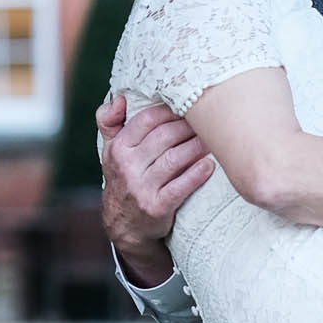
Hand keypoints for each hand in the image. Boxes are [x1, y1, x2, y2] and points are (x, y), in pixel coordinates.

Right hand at [98, 94, 214, 286]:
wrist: (124, 225)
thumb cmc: (124, 179)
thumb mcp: (110, 151)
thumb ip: (109, 121)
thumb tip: (119, 97)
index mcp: (117, 148)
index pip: (147, 119)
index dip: (171, 111)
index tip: (188, 107)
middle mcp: (127, 166)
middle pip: (165, 136)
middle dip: (189, 127)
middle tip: (209, 122)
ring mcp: (141, 188)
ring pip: (175, 158)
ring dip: (197, 147)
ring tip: (212, 140)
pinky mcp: (156, 207)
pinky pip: (180, 187)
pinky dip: (197, 174)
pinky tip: (209, 166)